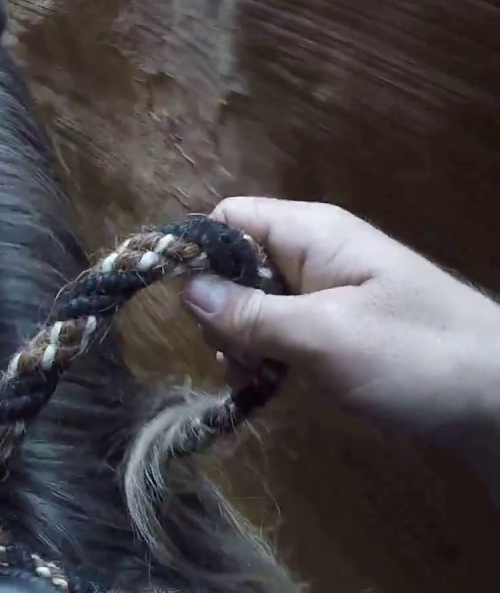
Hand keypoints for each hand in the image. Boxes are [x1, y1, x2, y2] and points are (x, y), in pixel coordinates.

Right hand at [180, 198, 499, 469]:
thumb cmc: (416, 356)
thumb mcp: (324, 336)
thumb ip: (251, 314)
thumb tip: (186, 290)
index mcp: (312, 233)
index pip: (228, 217)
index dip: (199, 253)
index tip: (190, 306)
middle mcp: (313, 253)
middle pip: (234, 263)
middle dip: (218, 309)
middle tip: (234, 355)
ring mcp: (326, 291)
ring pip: (252, 302)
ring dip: (238, 339)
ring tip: (252, 378)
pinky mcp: (337, 328)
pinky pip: (279, 329)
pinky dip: (264, 355)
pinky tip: (268, 384)